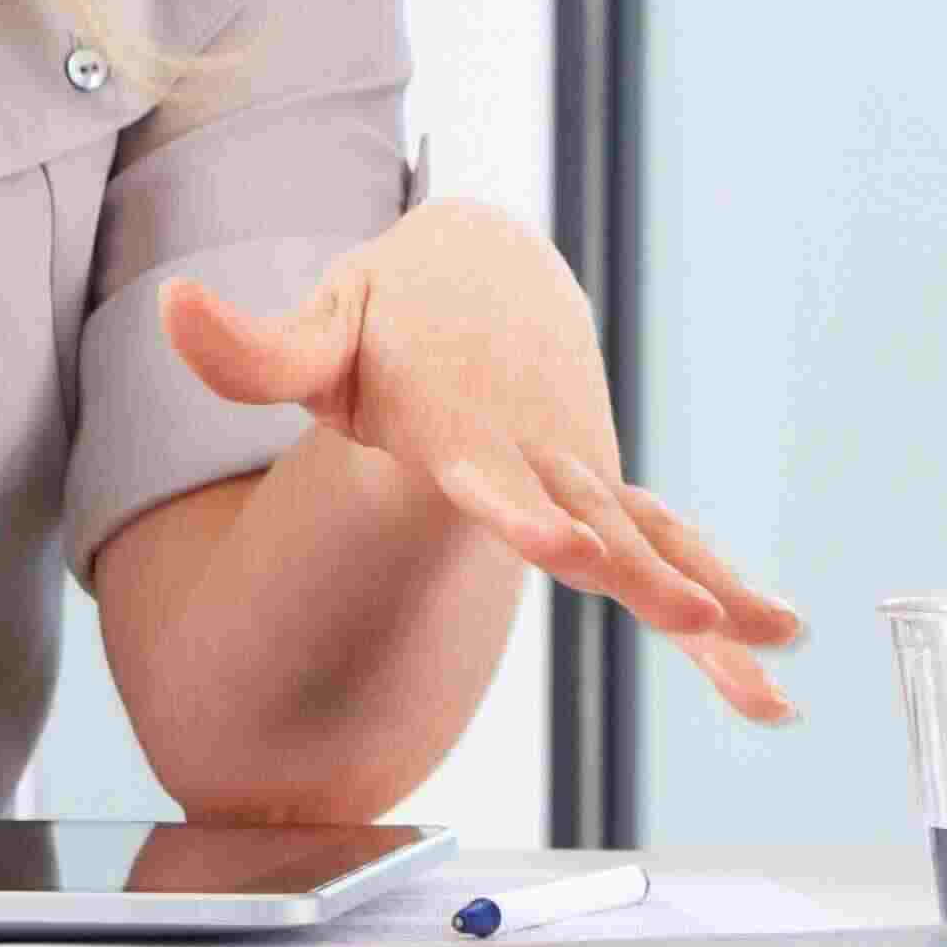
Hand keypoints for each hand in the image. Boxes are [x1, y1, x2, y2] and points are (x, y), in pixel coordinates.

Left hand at [159, 199, 806, 725]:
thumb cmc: (393, 316)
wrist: (488, 272)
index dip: (517, 502)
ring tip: (776, 646)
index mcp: (461, 413)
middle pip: (593, 512)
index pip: (486, 466)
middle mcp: (539, 443)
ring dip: (714, 593)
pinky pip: (674, 548)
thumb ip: (253, 347)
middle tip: (695, 615)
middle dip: (640, 567)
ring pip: (654, 538)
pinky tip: (772, 674)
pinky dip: (726, 603)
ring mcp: (585, 468)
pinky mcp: (611, 488)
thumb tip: (170, 308)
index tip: (551, 537)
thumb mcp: (323, 328)